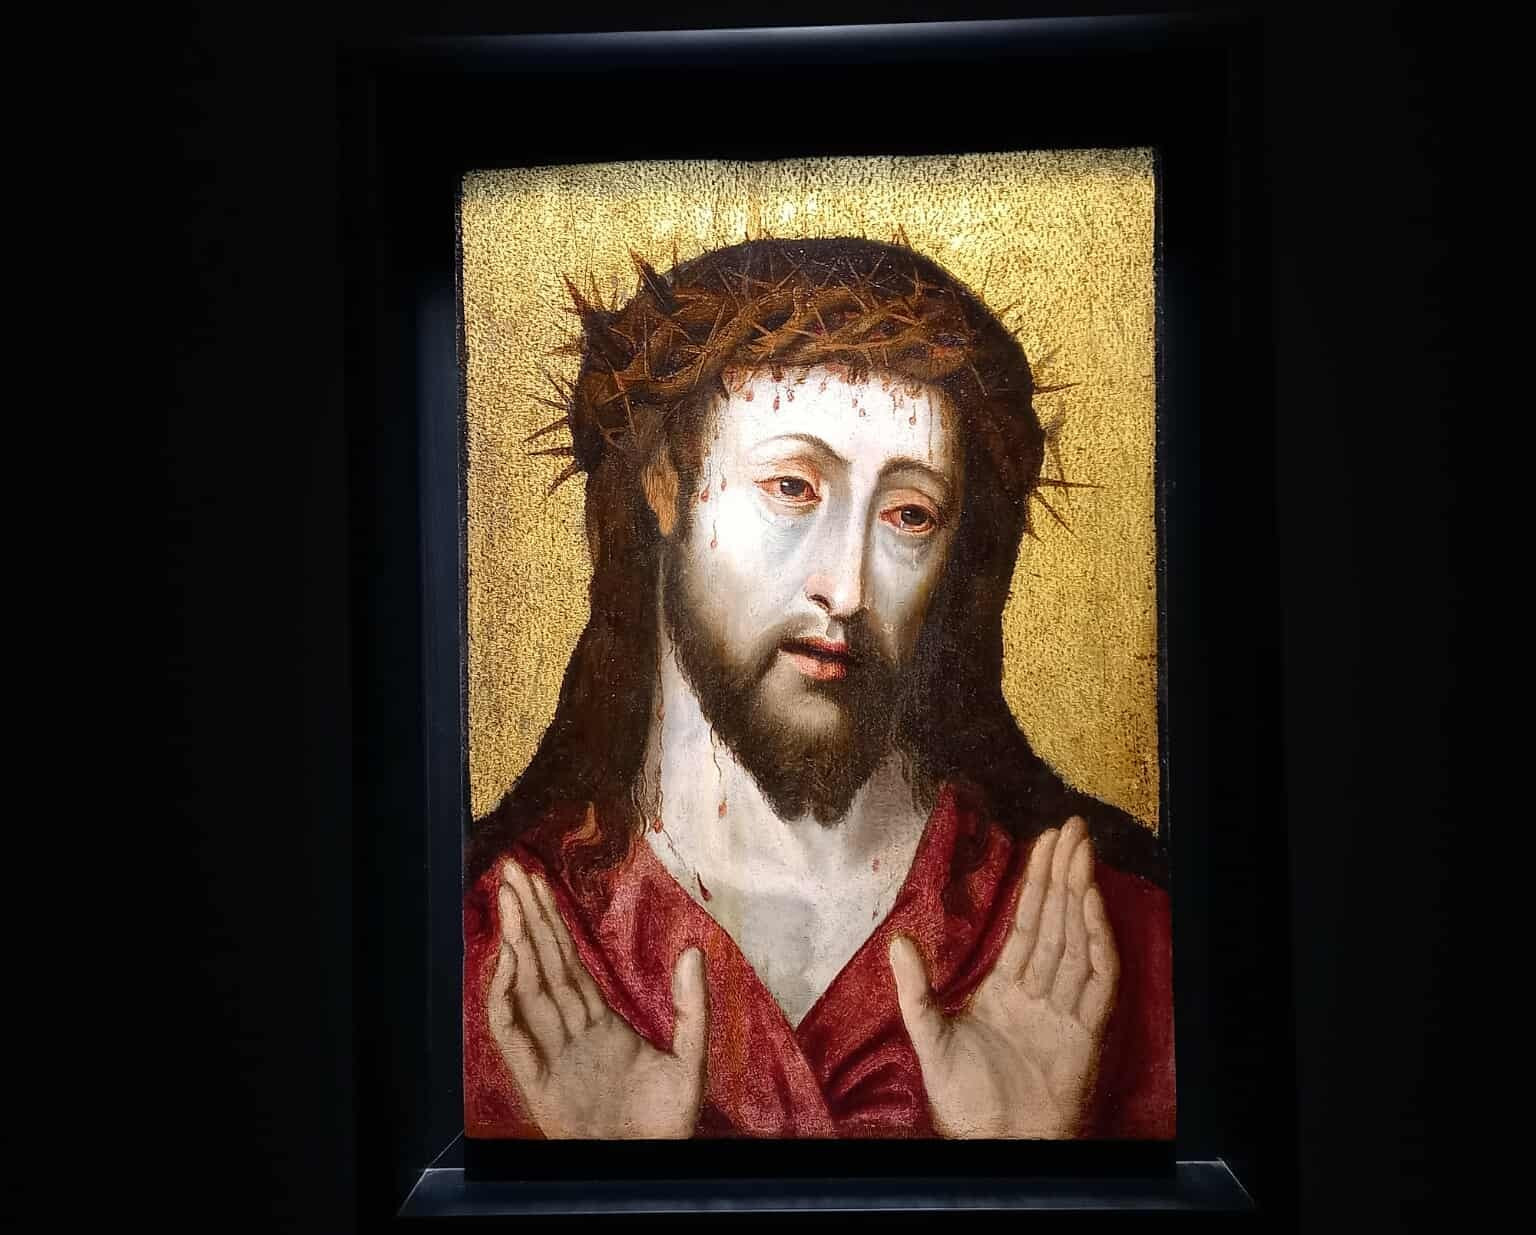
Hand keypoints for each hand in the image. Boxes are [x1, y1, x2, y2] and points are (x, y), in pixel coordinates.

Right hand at [488, 860, 708, 1138]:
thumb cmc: (666, 1124)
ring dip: (515, 942)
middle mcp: (570, 1032)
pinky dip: (506, 998)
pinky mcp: (538, 1081)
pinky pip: (514, 1033)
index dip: (552, 922)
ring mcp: (551, 1053)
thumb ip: (691, 1006)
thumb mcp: (691, 1059)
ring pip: (527, 986)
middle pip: (542, 963)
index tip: (538, 883)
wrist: (652, 1168)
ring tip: (507, 899)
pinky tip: (508, 961)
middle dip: (526, 917)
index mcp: (600, 1023)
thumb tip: (693, 950)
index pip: (569, 961)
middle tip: (511, 871)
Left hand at [888, 816, 1118, 1137]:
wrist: (994, 1145)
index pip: (1026, 924)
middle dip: (1063, 873)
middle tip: (1071, 829)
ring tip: (1081, 850)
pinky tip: (1091, 905)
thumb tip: (896, 940)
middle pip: (1056, 921)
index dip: (1036, 884)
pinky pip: (1096, 978)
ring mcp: (1066, 1010)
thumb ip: (915, 988)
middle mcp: (1040, 992)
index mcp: (1007, 989)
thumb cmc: (963, 1100)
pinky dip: (1097, 940)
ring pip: (1077, 939)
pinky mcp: (1086, 1032)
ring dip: (1080, 894)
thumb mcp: (929, 1036)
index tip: (1043, 843)